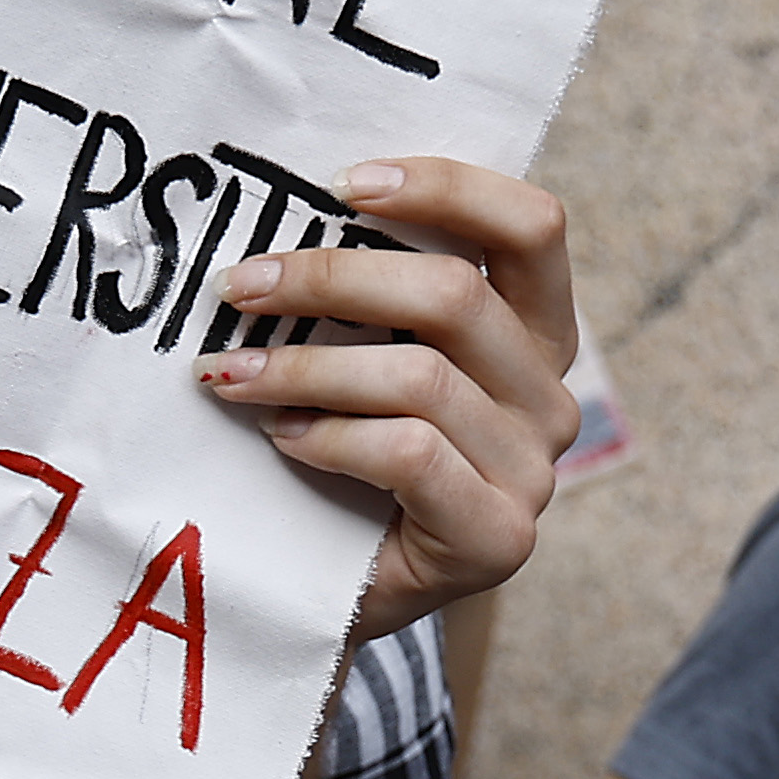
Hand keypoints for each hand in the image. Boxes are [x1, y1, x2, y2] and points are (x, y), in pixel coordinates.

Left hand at [196, 157, 579, 643]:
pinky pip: (409, 453)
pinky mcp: (498, 538)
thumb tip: (280, 207)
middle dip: (331, 280)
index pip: (533, 227)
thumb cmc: (338, 457)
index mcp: (533, 333)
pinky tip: (281, 438)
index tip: (343, 184)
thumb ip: (365, 295)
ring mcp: (533, 472)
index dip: (447, 188)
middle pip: (457, 297)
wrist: (327, 595)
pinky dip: (329, 437)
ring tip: (230, 375)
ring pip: (421, 379)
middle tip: (238, 286)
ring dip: (305, 368)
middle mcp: (548, 397)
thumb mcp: (363, 356)